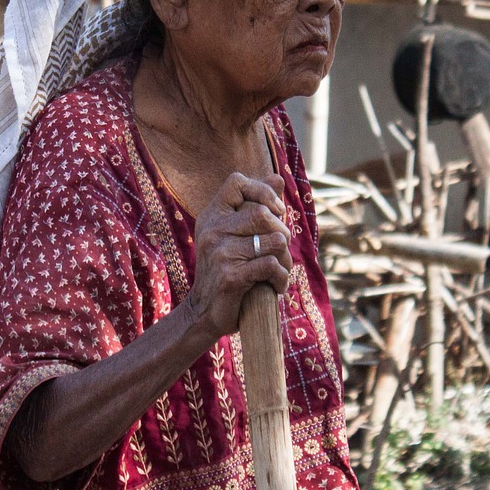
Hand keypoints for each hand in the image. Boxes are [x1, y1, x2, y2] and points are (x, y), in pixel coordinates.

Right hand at [187, 172, 291, 338]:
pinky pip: (272, 266)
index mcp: (212, 216)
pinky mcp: (231, 276)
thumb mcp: (235, 234)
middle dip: (283, 233)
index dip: (262, 191)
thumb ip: (256, 205)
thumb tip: (278, 176)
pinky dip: (281, 278)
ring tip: (279, 271)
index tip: (275, 211)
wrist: (204, 313)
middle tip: (281, 251)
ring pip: (274, 241)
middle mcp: (212, 230)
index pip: (236, 181)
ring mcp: (220, 253)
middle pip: (263, 214)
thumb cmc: (227, 270)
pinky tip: (275, 286)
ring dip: (286, 260)